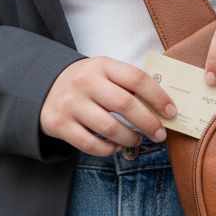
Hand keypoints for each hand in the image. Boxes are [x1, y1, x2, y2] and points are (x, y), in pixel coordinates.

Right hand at [39, 56, 177, 156]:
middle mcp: (86, 83)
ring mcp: (72, 104)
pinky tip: (116, 146)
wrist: (44, 87)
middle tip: (160, 134)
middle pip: (125, 105)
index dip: (158, 96)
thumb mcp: (105, 71)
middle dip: (149, 122)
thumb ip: (129, 84)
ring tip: (138, 139)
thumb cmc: (87, 82)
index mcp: (102, 66)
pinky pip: (91, 144)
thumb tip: (164, 106)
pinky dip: (108, 149)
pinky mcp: (60, 125)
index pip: (136, 79)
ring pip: (109, 128)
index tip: (171, 112)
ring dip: (130, 138)